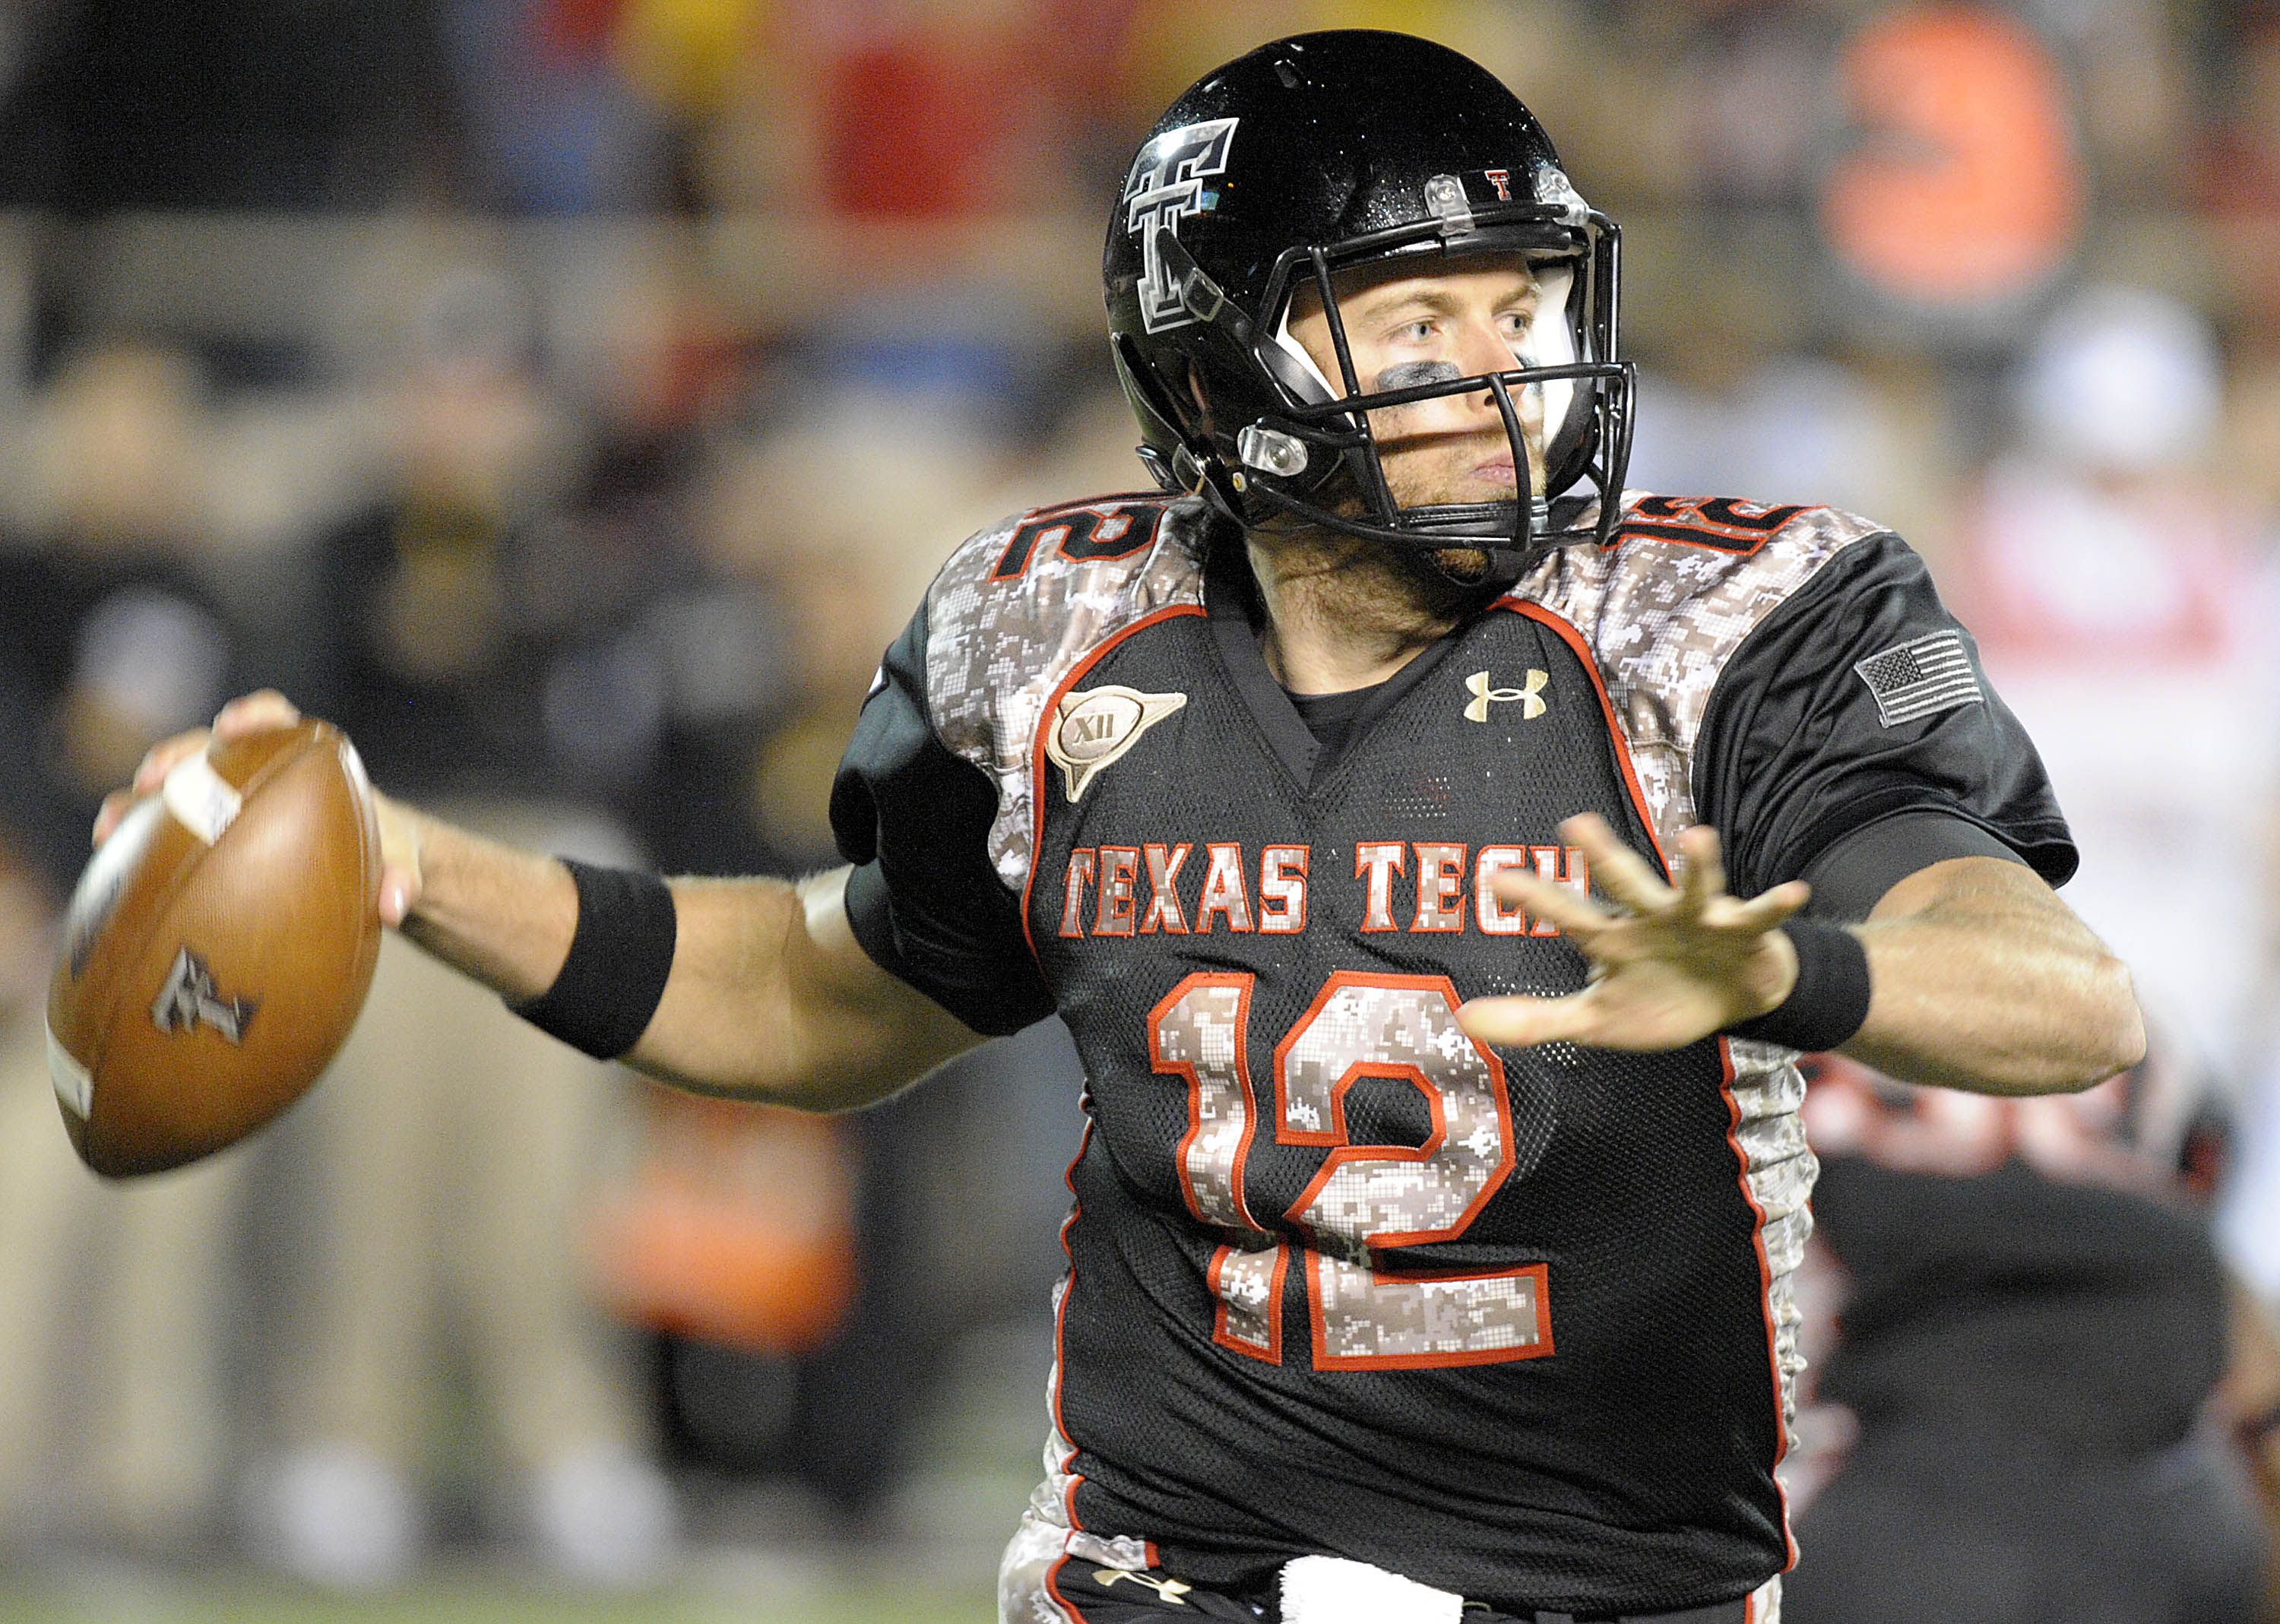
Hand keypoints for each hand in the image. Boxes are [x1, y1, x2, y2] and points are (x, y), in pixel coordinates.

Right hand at [92, 690, 426, 926]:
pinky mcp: (206, 830)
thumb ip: (406, 878)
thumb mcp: (405, 865)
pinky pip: (164, 828)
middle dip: (178, 755)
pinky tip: (110, 862)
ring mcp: (226, 799)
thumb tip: (395, 906)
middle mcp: (257, 770)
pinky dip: (137, 838)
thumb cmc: (387, 853)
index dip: (254, 715)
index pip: (278, 718)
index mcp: (307, 758)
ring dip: (140, 799)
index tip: (233, 725)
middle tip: (156, 778)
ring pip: (175, 786)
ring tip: (112, 826)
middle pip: (210, 747)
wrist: (369, 870)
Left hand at [1456, 814, 1808, 1051]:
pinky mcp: (1746, 932)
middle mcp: (1652, 918)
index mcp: (1613, 939)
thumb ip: (1532, 1020)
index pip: (1568, 917)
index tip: (1496, 879)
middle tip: (1575, 820)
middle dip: (1603, 857)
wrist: (1731, 1000)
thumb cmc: (1659, 999)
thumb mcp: (1595, 1019)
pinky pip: (1764, 916)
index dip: (1537, 900)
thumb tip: (1462, 1019)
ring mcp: (1701, 920)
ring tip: (1695, 836)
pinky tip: (1794, 892)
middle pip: (1624, 884)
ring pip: (1696, 886)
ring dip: (1697, 864)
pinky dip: (1777, 905)